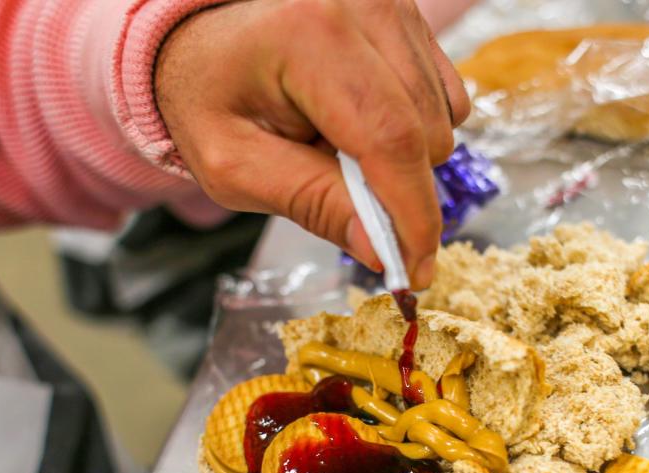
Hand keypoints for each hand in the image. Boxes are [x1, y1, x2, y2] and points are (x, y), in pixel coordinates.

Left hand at [155, 0, 470, 288]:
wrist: (202, 38)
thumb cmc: (208, 97)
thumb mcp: (235, 165)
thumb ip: (311, 204)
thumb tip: (381, 251)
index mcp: (309, 36)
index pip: (389, 139)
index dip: (412, 215)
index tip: (417, 270)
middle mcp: (362, 8)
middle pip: (426, 134)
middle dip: (400, 189)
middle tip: (343, 191)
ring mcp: (392, 5)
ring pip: (445, 119)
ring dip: (406, 156)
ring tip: (343, 145)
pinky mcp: (410, 15)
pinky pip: (447, 96)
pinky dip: (416, 126)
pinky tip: (366, 121)